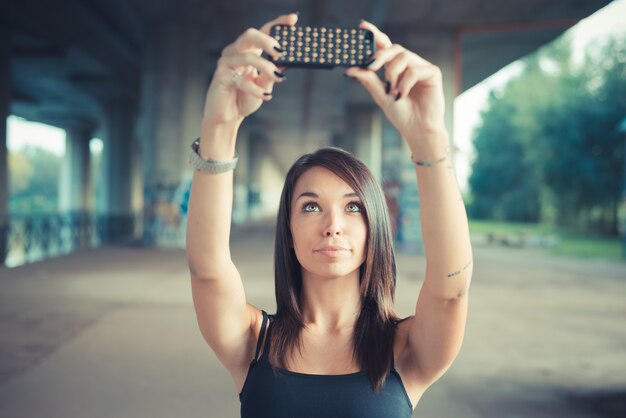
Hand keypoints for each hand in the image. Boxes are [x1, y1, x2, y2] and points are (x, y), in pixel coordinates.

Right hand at [201, 13, 297, 127]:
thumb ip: (273, 72)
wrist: (228, 116)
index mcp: (249, 51)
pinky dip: (255, 89)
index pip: (263, 32)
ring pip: (248, 56)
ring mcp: (227, 63)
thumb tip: (287, 61)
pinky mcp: (222, 76)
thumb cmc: (245, 97)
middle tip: (280, 52)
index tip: (293, 19)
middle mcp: (237, 53)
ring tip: (278, 78)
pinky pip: (241, 79)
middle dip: (268, 40)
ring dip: (266, 67)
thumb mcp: (264, 84)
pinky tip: (266, 96)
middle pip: (250, 35)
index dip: (277, 23)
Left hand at [345, 21, 446, 149]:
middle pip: (394, 47)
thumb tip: (351, 69)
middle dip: (380, 54)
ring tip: (392, 91)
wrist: (417, 130)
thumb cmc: (402, 114)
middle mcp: (409, 64)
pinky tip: (403, 95)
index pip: (385, 46)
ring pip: (403, 57)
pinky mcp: (433, 73)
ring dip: (393, 74)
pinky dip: (405, 83)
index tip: (362, 27)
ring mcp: (422, 67)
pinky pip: (415, 70)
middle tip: (370, 65)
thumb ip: (368, 80)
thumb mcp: (381, 96)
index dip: (375, 35)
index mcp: (395, 68)